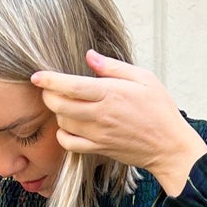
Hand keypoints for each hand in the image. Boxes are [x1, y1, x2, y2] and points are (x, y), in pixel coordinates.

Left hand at [31, 51, 206, 196]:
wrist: (169, 147)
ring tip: (66, 105)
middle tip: (50, 88)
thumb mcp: (144, 78)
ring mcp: (98, 135)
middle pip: (59, 105)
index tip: (36, 76)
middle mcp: (101, 115)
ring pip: (62, 123)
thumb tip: (89, 56)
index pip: (70, 85)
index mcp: (111, 94)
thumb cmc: (160, 110)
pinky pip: (69, 144)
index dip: (49, 80)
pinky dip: (63, 134)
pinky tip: (70, 126)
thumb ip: (113, 67)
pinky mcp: (98, 149)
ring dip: (58, 113)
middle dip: (48, 95)